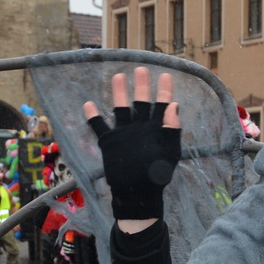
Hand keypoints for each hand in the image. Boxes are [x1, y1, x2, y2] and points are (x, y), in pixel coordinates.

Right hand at [82, 67, 181, 229]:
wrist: (137, 194)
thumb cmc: (156, 175)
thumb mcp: (169, 152)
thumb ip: (171, 130)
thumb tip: (175, 106)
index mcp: (157, 130)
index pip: (163, 105)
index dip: (164, 91)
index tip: (165, 75)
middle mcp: (140, 128)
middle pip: (141, 102)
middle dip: (141, 86)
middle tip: (141, 69)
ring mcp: (125, 134)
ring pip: (121, 109)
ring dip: (119, 94)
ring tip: (118, 77)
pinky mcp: (111, 143)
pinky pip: (100, 128)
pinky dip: (93, 117)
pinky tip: (88, 105)